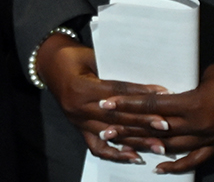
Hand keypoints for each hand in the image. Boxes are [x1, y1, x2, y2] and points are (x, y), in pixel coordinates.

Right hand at [36, 33, 165, 164]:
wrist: (47, 63)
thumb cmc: (72, 56)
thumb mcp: (90, 56)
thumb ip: (113, 69)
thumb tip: (145, 78)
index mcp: (80, 87)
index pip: (116, 92)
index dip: (140, 93)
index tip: (163, 94)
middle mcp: (78, 107)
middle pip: (116, 117)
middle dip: (143, 121)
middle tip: (166, 125)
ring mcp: (77, 121)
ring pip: (112, 134)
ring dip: (136, 141)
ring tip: (158, 145)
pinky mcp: (78, 128)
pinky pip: (98, 147)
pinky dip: (116, 154)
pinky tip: (134, 156)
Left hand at [102, 59, 213, 172]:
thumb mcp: (201, 76)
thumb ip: (181, 87)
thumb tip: (164, 91)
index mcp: (191, 104)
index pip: (150, 105)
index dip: (126, 104)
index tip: (105, 104)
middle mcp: (197, 124)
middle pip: (154, 129)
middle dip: (128, 129)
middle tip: (104, 131)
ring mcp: (208, 137)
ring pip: (170, 146)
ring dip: (145, 146)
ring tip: (123, 147)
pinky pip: (194, 159)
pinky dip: (176, 165)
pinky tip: (159, 168)